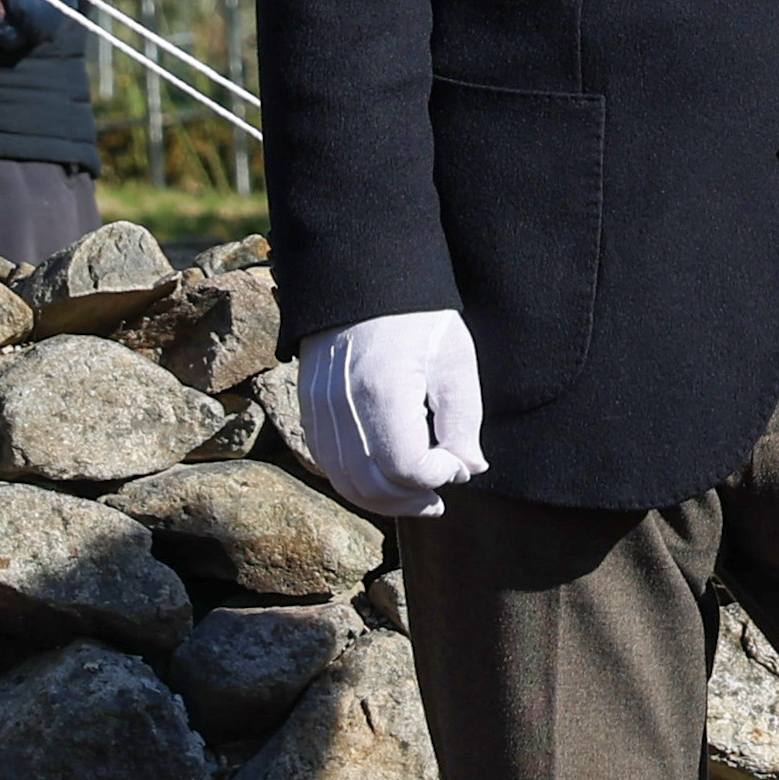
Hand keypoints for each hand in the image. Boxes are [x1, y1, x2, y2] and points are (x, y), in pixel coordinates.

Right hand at [298, 309, 486, 521]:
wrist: (362, 279)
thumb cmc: (417, 315)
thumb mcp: (454, 358)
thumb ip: (464, 418)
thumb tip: (469, 469)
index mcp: (383, 391)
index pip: (407, 467)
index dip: (438, 477)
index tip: (458, 462)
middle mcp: (342, 407)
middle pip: (373, 484)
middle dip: (413, 500)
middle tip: (441, 498)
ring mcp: (319, 409)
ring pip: (346, 482)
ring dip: (384, 500)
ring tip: (417, 497)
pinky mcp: (309, 408)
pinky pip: (328, 464)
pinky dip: (357, 482)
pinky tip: (385, 478)